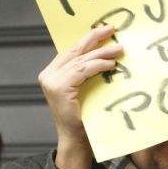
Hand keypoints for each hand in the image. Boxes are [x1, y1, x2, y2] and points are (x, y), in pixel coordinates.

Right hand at [37, 24, 122, 168]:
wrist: (76, 140)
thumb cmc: (83, 117)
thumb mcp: (83, 89)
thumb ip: (84, 73)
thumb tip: (102, 53)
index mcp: (52, 74)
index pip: (71, 51)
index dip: (87, 39)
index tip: (104, 30)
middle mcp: (48, 75)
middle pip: (74, 50)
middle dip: (94, 38)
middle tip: (111, 28)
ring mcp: (52, 81)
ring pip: (80, 60)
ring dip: (102, 53)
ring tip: (119, 49)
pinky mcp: (59, 87)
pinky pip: (82, 70)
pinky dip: (98, 65)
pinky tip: (111, 64)